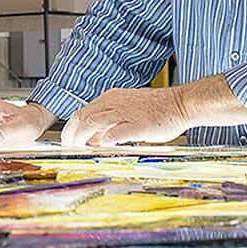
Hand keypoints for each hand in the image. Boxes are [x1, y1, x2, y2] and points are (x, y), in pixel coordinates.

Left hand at [60, 87, 192, 146]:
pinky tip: (102, 147)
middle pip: (83, 116)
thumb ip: (109, 124)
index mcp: (110, 98)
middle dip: (72, 133)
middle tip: (68, 147)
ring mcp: (125, 112)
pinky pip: (116, 132)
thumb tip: (93, 139)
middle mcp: (114, 102)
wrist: (180, 104)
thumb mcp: (126, 112)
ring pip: (94, 122)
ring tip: (78, 149)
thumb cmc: (155, 110)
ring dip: (82, 137)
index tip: (67, 141)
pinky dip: (106, 140)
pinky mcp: (138, 124)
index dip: (71, 128)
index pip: (82, 112)